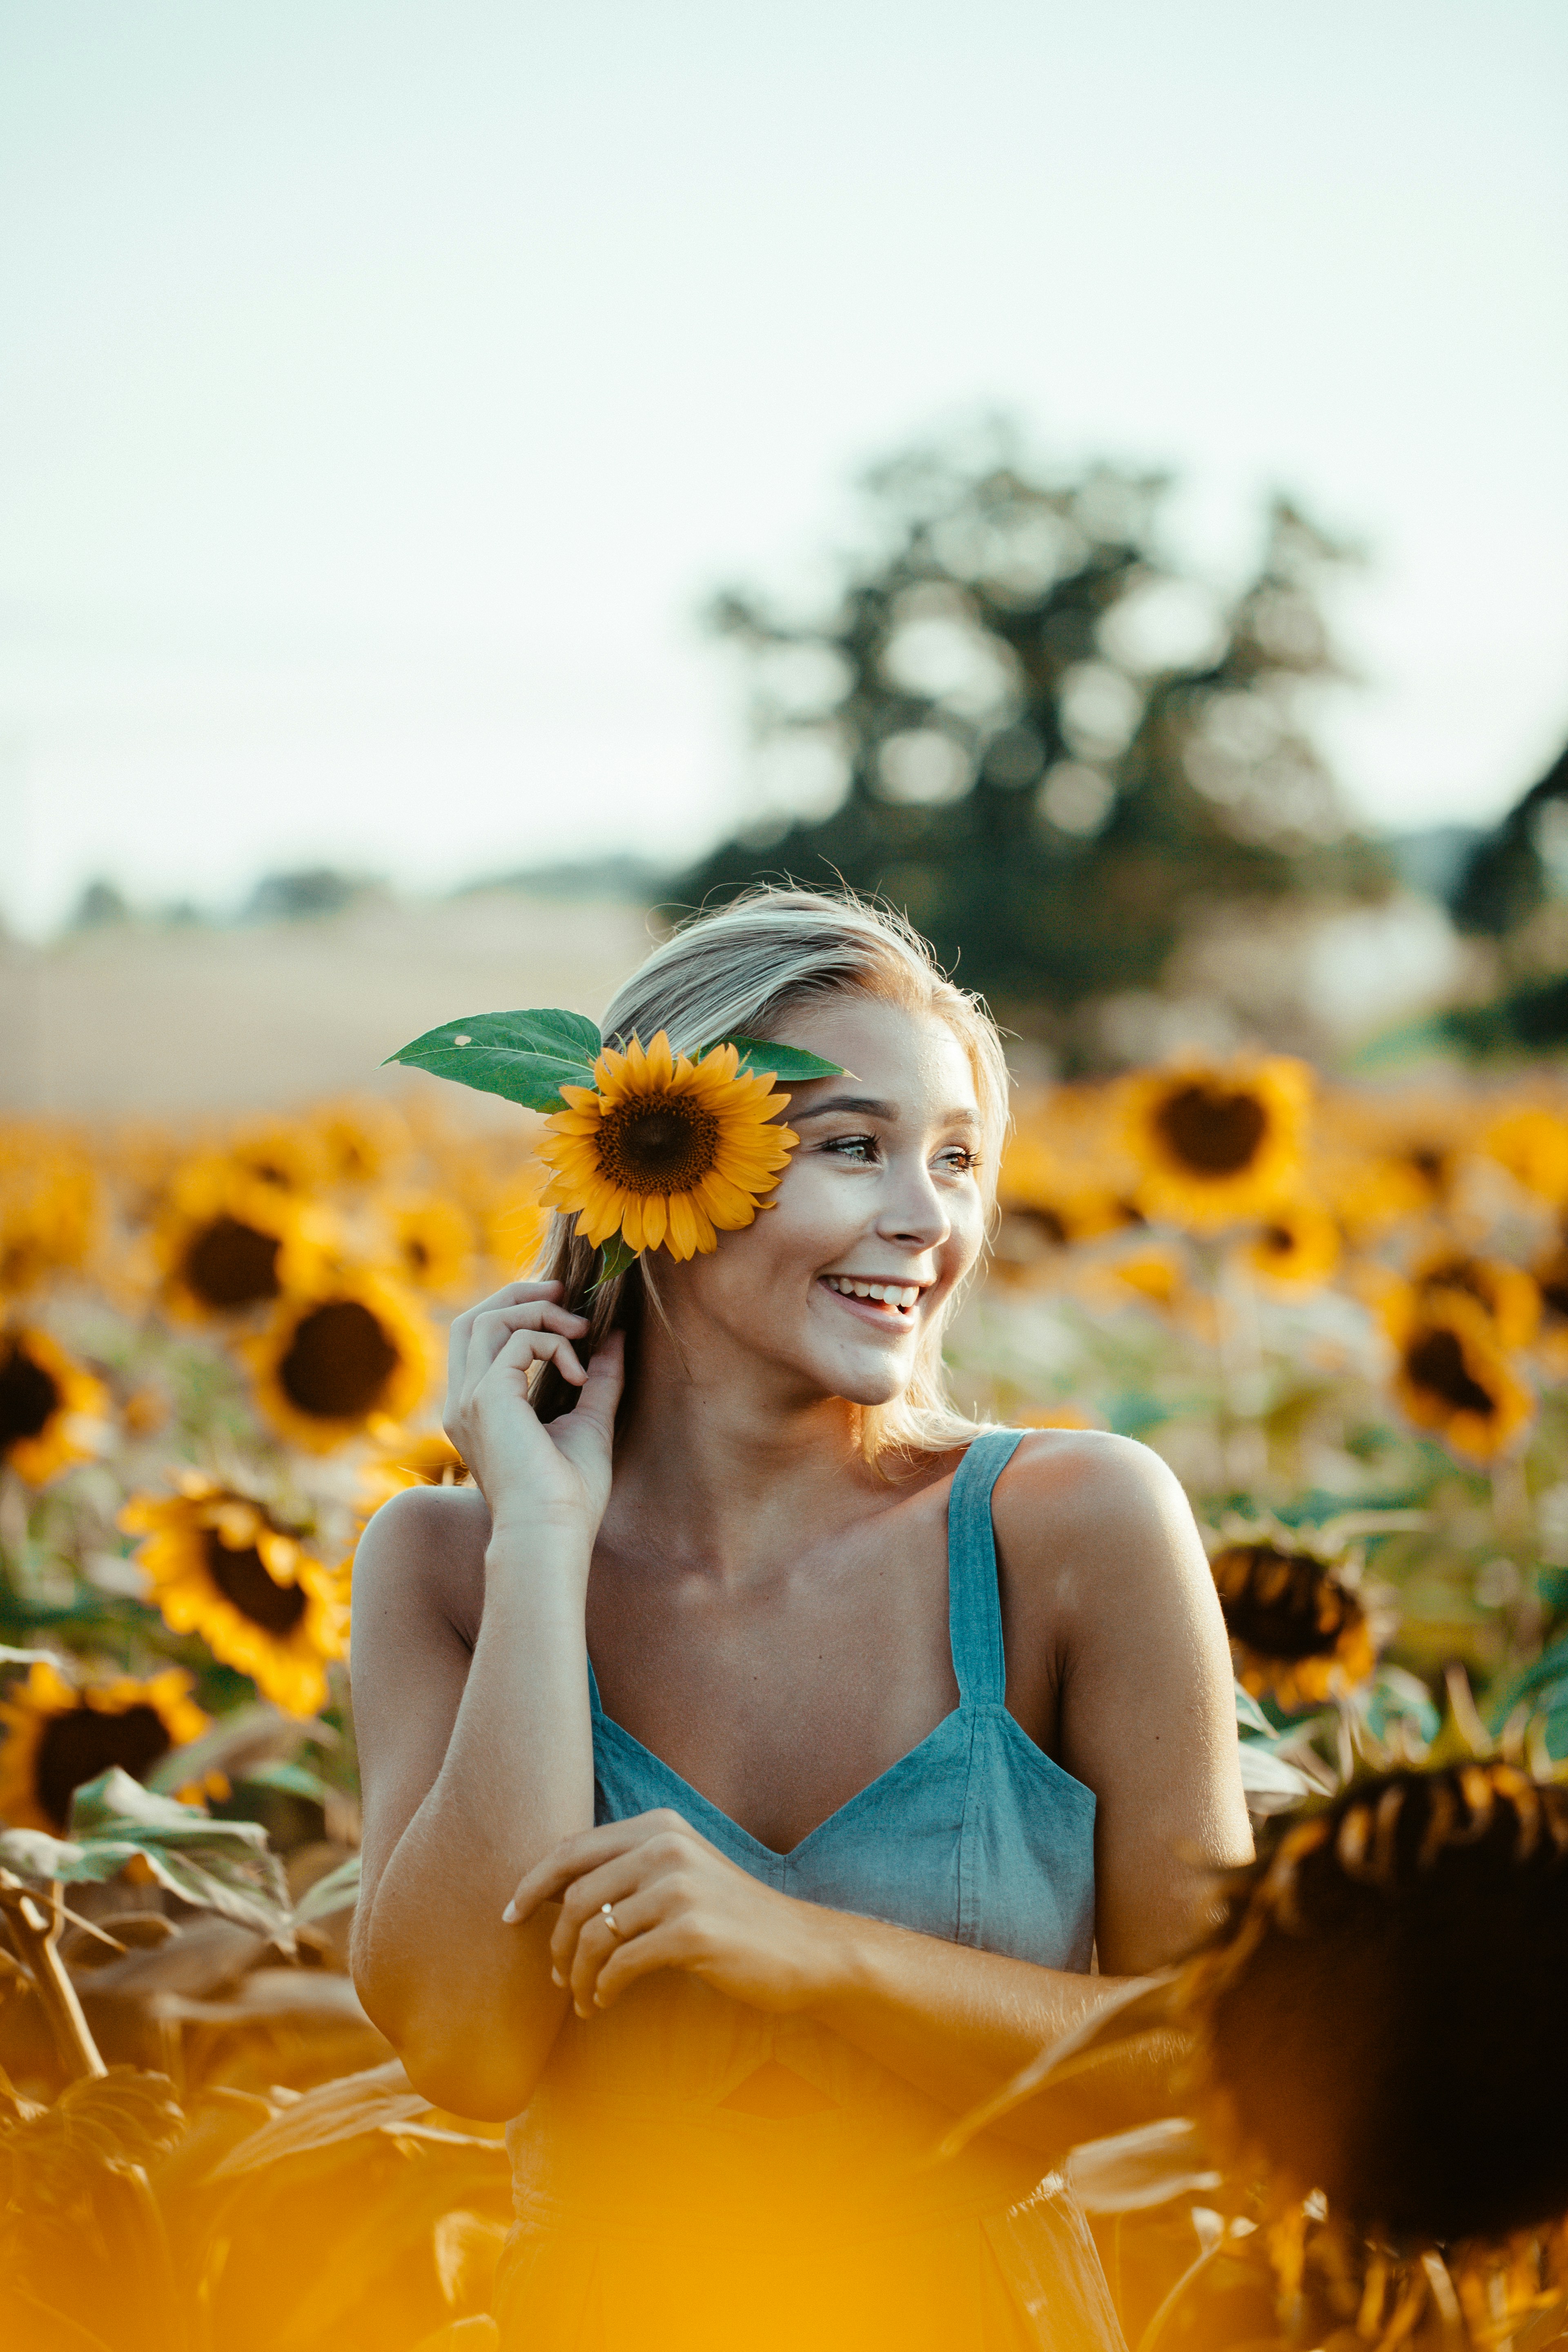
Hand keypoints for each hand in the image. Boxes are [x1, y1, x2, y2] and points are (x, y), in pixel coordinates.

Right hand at [443, 1280, 623, 1539]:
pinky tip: (579, 1376)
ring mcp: (468, 1399)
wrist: (553, 1532)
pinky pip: (518, 1341)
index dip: (514, 1310)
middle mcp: (462, 1401)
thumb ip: (597, 1377)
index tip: (563, 1304)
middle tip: (565, 1292)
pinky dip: (554, 1343)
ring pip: (487, 1319)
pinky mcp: (486, 1397)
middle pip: (472, 1318)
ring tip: (581, 1329)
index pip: (477, 1338)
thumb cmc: (568, 1494)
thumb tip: (615, 1337)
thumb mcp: (589, 1421)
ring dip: (538, 1312)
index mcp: (476, 1408)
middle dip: (518, 1295)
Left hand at [502, 1809, 834, 2018]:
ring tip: (582, 1998)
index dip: (532, 1883)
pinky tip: (605, 2002)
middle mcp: (667, 1846)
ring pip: (593, 1933)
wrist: (803, 1949)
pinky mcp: (692, 1932)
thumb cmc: (733, 1919)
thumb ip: (628, 1872)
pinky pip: (620, 1964)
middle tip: (557, 1977)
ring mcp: (681, 1887)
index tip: (510, 1917)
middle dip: (555, 1942)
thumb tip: (553, 1893)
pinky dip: (602, 1989)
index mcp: (659, 1826)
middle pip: (575, 1895)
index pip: (571, 1848)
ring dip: (577, 1974)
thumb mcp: (681, 1876)